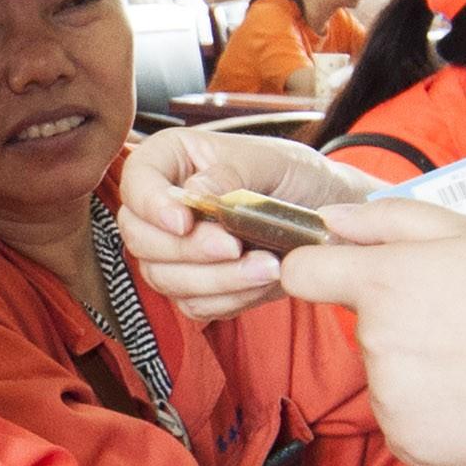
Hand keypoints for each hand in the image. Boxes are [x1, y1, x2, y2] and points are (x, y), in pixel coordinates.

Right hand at [114, 130, 368, 322]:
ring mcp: (174, 252)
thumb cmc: (296, 177)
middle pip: (141, 238)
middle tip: (234, 246)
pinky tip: (264, 281)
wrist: (329, 219)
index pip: (136, 180)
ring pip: (165, 278)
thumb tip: (194, 195)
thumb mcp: (271, 160)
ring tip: (268, 267)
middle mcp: (164, 208)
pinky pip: (194, 305)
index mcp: (173, 160)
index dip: (151, 204)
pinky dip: (230, 299)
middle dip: (188, 250)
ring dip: (216, 279)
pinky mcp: (195, 288)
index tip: (184, 220)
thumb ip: (230, 174)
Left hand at [275, 197, 465, 465]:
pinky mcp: (411, 444)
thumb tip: (329, 220)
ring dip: (421, 370)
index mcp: (385, 282)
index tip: (344, 274)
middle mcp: (376, 343)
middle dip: (403, 320)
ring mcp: (391, 400)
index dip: (322, 268)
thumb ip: (389, 221)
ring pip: (388, 377)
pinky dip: (435, 414)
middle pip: (365, 328)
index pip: (303, 273)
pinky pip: (406, 422)